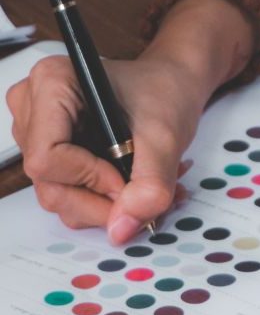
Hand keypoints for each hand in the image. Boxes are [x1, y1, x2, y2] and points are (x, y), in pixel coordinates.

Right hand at [6, 54, 207, 242]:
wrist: (170, 89)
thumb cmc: (163, 95)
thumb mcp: (166, 139)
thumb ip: (149, 185)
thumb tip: (122, 228)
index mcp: (52, 85)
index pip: (47, 159)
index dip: (89, 180)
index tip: (125, 181)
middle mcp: (34, 110)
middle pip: (50, 186)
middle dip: (104, 202)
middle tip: (146, 191)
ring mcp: (38, 135)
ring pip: (60, 198)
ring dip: (111, 205)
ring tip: (147, 184)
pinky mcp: (52, 157)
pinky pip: (70, 196)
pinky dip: (107, 202)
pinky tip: (134, 185)